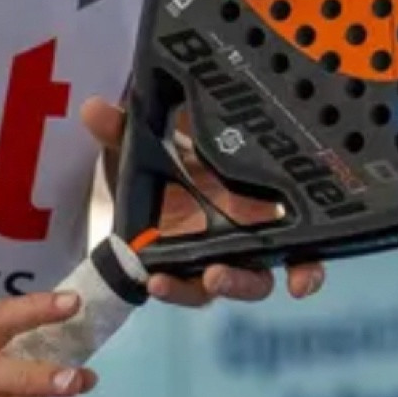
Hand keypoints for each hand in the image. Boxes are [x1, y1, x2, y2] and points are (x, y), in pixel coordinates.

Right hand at [81, 97, 325, 310]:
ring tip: (226, 274)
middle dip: (207, 287)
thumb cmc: (186, 149)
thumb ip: (122, 130)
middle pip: (218, 282)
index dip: (174, 287)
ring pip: (254, 279)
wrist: (218, 134)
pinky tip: (302, 282)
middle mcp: (223, 246)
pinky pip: (303, 259)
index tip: (155, 281)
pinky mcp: (293, 230)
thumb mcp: (151, 140)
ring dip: (241, 284)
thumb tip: (92, 109)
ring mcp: (257, 241)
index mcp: (188, 236)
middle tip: (206, 276)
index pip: (180, 275)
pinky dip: (305, 274)